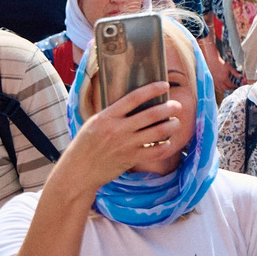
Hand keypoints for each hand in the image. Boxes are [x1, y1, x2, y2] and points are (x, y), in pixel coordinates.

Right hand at [64, 81, 181, 188]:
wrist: (79, 171)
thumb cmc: (85, 145)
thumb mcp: (94, 123)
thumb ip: (113, 114)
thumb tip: (133, 102)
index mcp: (107, 116)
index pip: (134, 98)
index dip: (152, 89)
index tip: (165, 84)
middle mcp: (118, 129)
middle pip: (151, 114)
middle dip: (169, 108)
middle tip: (177, 105)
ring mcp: (126, 144)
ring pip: (157, 132)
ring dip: (171, 126)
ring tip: (176, 122)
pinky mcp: (131, 158)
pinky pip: (155, 151)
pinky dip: (165, 146)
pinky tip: (168, 142)